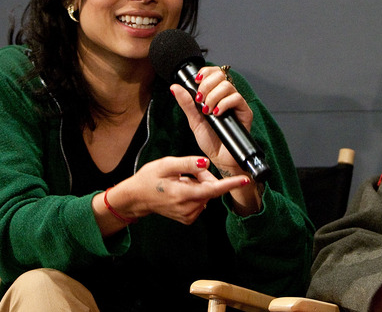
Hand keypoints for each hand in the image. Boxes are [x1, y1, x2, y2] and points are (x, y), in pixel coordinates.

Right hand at [93, 156, 249, 234]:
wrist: (136, 198)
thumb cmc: (149, 179)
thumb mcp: (166, 164)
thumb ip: (187, 163)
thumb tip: (205, 163)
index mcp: (183, 194)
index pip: (213, 189)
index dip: (230, 184)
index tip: (246, 180)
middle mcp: (187, 208)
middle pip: (210, 189)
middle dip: (205, 177)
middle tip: (187, 172)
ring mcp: (188, 215)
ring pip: (206, 195)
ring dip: (199, 185)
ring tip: (181, 182)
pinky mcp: (188, 218)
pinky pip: (201, 202)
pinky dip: (196, 193)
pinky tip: (182, 190)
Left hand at [170, 67, 261, 214]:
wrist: (220, 158)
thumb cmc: (210, 141)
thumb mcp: (194, 120)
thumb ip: (187, 103)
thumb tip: (175, 87)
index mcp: (216, 95)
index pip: (214, 73)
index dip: (206, 72)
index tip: (196, 82)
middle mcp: (227, 97)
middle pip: (221, 75)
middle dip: (206, 85)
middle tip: (200, 100)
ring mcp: (237, 104)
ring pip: (228, 86)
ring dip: (213, 96)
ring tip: (208, 110)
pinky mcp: (245, 112)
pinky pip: (236, 99)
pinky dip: (224, 104)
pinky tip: (216, 114)